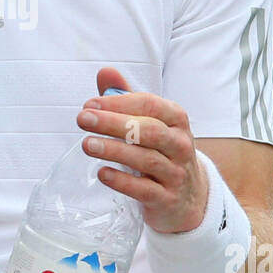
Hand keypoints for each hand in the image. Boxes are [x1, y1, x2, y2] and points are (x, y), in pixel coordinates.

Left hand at [76, 66, 208, 233]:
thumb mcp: (150, 122)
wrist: (189, 196)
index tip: (90, 103)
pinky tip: (102, 173)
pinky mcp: (167, 199)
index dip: (119, 102)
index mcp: (176, 120)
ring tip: (86, 144)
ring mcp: (176, 173)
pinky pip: (145, 190)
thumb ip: (126, 97)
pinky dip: (122, 181)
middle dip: (114, 123)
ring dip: (114, 150)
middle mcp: (180, 144)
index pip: (150, 104)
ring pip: (147, 160)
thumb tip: (104, 72)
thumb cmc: (161, 150)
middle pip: (149, 130)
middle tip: (83, 119)